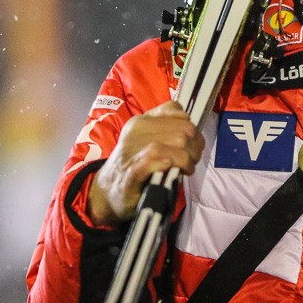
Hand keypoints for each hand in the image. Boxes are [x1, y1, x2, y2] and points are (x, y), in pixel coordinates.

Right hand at [87, 100, 204, 225]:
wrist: (107, 192)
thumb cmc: (133, 165)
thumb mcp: (146, 140)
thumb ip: (165, 128)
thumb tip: (190, 124)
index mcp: (141, 120)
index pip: (175, 110)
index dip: (191, 127)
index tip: (190, 143)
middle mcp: (137, 131)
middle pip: (184, 129)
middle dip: (194, 147)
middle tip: (191, 160)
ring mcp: (133, 150)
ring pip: (177, 142)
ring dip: (187, 159)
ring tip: (185, 169)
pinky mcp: (132, 171)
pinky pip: (157, 157)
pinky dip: (170, 162)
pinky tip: (172, 170)